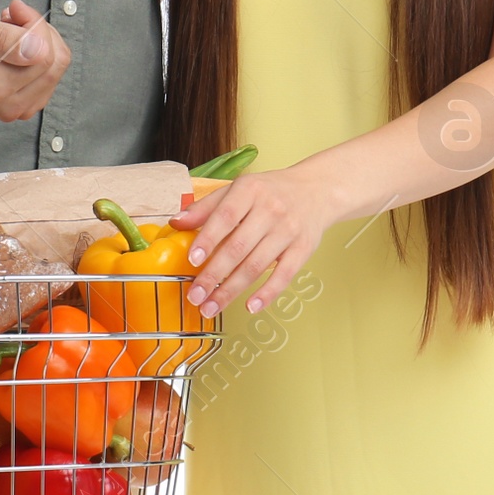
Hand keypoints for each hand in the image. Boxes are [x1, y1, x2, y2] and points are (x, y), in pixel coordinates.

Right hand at [0, 0, 70, 122]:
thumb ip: (2, 37)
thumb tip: (39, 50)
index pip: (43, 54)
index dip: (33, 23)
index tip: (12, 10)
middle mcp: (7, 104)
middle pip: (55, 62)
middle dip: (38, 32)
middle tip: (10, 20)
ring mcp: (17, 106)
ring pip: (56, 67)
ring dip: (40, 41)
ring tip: (10, 33)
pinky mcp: (25, 103)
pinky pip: (51, 73)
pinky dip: (40, 52)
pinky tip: (17, 46)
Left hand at [168, 167, 333, 316]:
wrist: (317, 190)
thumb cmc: (271, 191)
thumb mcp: (239, 188)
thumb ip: (207, 206)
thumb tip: (176, 222)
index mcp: (250, 190)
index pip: (225, 217)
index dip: (207, 239)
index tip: (192, 260)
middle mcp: (270, 209)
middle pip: (238, 247)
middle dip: (214, 275)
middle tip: (195, 295)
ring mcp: (288, 230)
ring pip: (256, 265)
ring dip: (232, 290)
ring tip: (212, 306)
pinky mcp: (303, 249)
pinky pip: (284, 275)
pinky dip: (267, 293)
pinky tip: (250, 306)